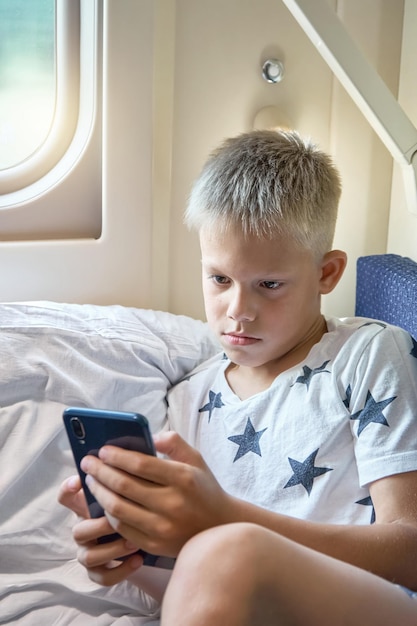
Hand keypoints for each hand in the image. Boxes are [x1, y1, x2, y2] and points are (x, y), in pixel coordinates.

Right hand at [58, 475, 142, 585]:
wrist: (151, 535)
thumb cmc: (141, 505)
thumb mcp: (137, 486)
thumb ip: (135, 470)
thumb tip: (147, 445)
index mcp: (87, 507)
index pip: (67, 497)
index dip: (68, 489)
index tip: (79, 481)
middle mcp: (84, 529)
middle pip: (77, 530)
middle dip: (99, 526)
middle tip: (120, 521)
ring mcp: (89, 552)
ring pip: (88, 555)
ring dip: (111, 549)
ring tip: (134, 542)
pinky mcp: (99, 572)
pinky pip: (102, 577)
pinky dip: (120, 570)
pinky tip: (139, 559)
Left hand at [80, 431, 234, 556]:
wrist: (220, 527)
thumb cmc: (203, 487)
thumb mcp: (195, 458)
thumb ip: (173, 441)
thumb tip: (148, 436)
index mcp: (183, 478)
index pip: (140, 465)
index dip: (117, 456)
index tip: (102, 450)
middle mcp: (173, 504)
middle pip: (124, 486)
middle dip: (100, 472)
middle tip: (87, 463)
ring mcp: (163, 528)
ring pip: (118, 509)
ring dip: (99, 493)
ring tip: (91, 481)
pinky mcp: (155, 545)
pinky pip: (122, 529)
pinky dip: (108, 514)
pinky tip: (103, 501)